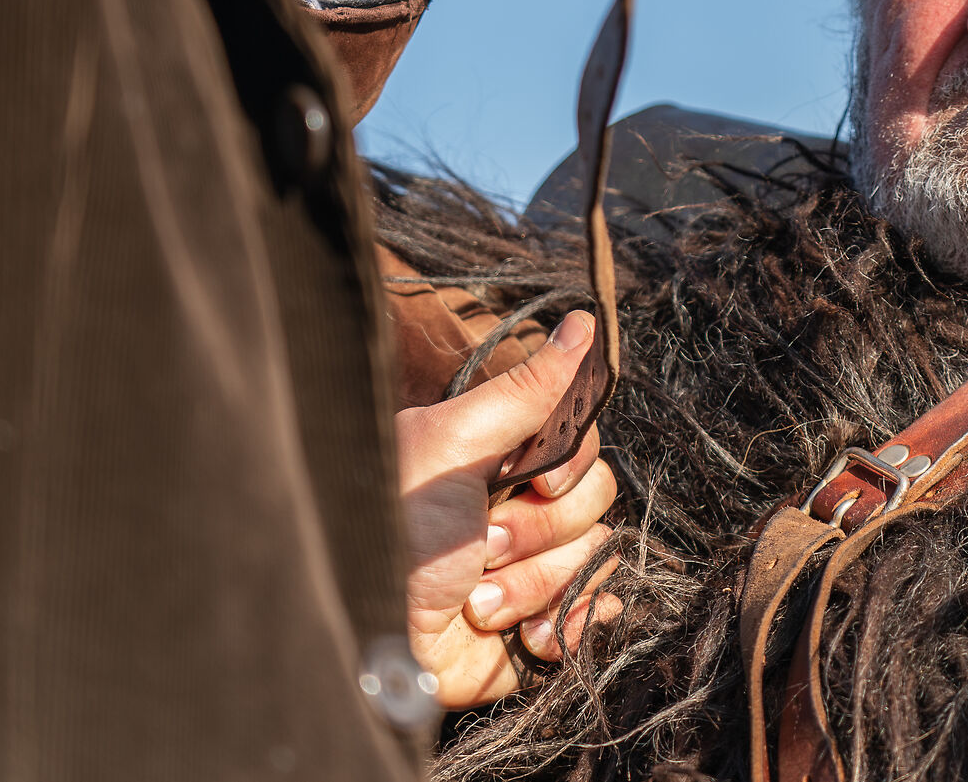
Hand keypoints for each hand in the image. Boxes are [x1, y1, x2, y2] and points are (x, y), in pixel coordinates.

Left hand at [401, 311, 622, 708]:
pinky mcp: (539, 622)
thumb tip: (584, 320)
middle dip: (540, 531)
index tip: (533, 481)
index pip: (582, 444)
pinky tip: (526, 634)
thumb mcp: (454, 446)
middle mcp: (518, 507)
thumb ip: (524, 389)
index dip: (568, 466)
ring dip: (535, 584)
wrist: (372, 647)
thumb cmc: (397, 536)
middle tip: (482, 545)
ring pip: (593, 556)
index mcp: (497, 460)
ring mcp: (531, 567)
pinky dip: (567, 625)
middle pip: (594, 500)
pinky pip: (594, 610)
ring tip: (478, 602)